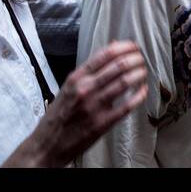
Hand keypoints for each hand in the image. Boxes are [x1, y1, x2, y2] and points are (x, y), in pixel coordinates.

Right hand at [10, 40, 147, 166]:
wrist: (47, 144)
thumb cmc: (59, 115)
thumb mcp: (68, 87)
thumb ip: (88, 71)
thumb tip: (110, 51)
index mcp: (76, 78)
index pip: (105, 55)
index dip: (124, 48)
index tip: (133, 47)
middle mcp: (85, 89)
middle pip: (118, 66)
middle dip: (135, 59)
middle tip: (141, 59)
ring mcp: (94, 106)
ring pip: (124, 82)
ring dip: (138, 74)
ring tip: (143, 72)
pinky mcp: (102, 123)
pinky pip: (126, 106)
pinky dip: (138, 96)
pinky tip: (143, 91)